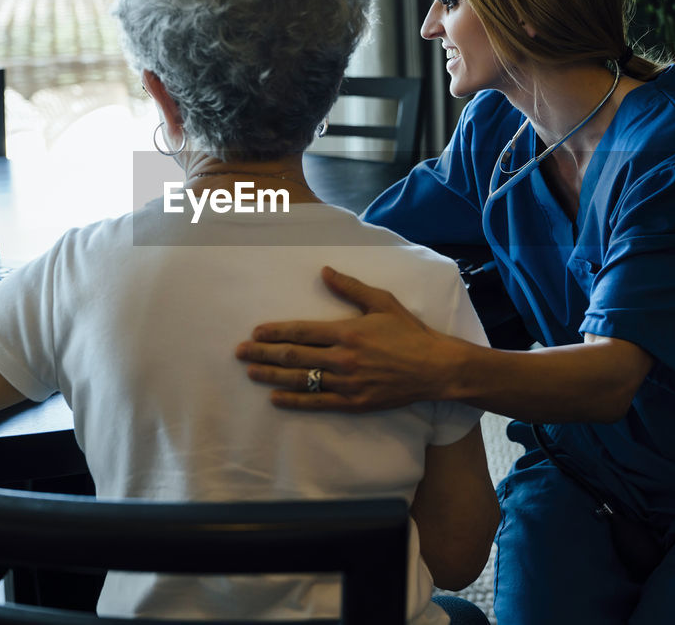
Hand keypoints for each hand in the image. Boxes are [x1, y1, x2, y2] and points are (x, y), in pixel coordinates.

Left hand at [234, 266, 468, 411]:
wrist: (435, 368)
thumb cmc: (409, 332)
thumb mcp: (382, 302)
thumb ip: (350, 288)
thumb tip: (324, 272)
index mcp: (347, 332)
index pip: (301, 331)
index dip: (275, 332)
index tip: (255, 332)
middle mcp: (342, 359)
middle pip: (294, 356)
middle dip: (263, 353)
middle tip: (240, 352)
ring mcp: (347, 383)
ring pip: (301, 379)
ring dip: (272, 375)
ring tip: (250, 372)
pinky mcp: (354, 403)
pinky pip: (317, 402)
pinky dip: (294, 401)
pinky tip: (276, 398)